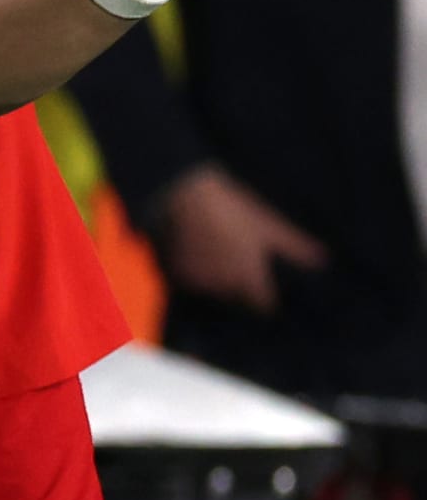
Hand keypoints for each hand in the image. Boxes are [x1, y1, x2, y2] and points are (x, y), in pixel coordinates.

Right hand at [155, 164, 327, 313]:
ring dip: (218, 280)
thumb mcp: (267, 223)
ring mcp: (198, 282)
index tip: (269, 290)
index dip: (268, 299)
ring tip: (220, 254)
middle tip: (242, 262)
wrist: (183, 193)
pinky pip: (192, 282)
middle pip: (238, 298)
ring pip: (214, 290)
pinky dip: (197, 274)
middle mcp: (224, 287)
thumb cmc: (231, 208)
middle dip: (242, 287)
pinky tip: (199, 252)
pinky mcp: (176, 273)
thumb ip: (294, 246)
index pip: (264, 307)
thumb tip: (323, 261)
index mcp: (250, 278)